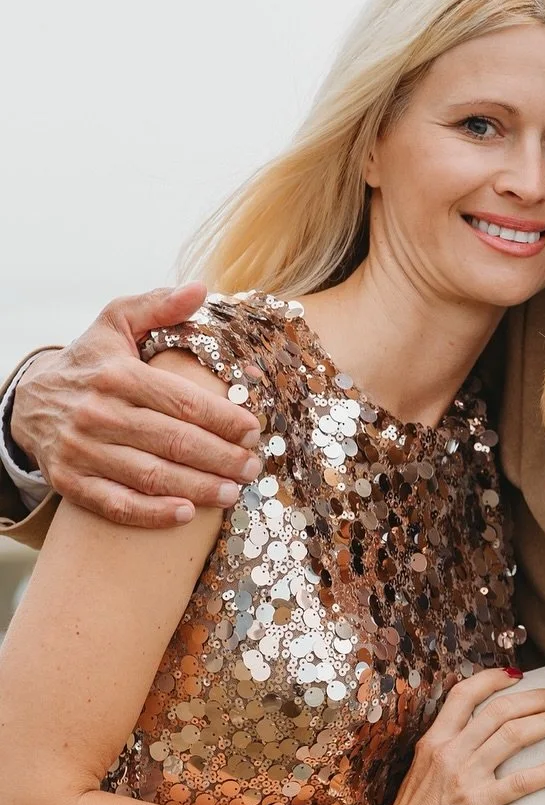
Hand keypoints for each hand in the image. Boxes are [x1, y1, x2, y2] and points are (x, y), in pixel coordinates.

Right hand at [10, 284, 265, 526]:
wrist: (30, 400)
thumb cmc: (90, 362)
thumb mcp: (115, 324)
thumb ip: (158, 307)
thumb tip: (201, 290)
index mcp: (117, 374)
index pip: (181, 401)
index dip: (223, 419)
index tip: (254, 430)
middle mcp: (98, 413)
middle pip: (173, 441)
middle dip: (221, 458)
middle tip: (252, 467)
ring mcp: (82, 450)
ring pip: (150, 475)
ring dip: (198, 488)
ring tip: (233, 493)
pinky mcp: (70, 482)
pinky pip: (116, 504)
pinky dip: (152, 513)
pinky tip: (186, 515)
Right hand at [379, 670, 544, 804]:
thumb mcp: (422, 769)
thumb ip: (447, 747)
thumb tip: (477, 732)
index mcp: (434, 741)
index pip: (464, 694)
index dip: (493, 679)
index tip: (517, 675)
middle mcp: (450, 752)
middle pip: (499, 710)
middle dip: (534, 698)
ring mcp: (465, 776)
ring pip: (514, 735)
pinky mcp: (479, 804)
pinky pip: (522, 781)